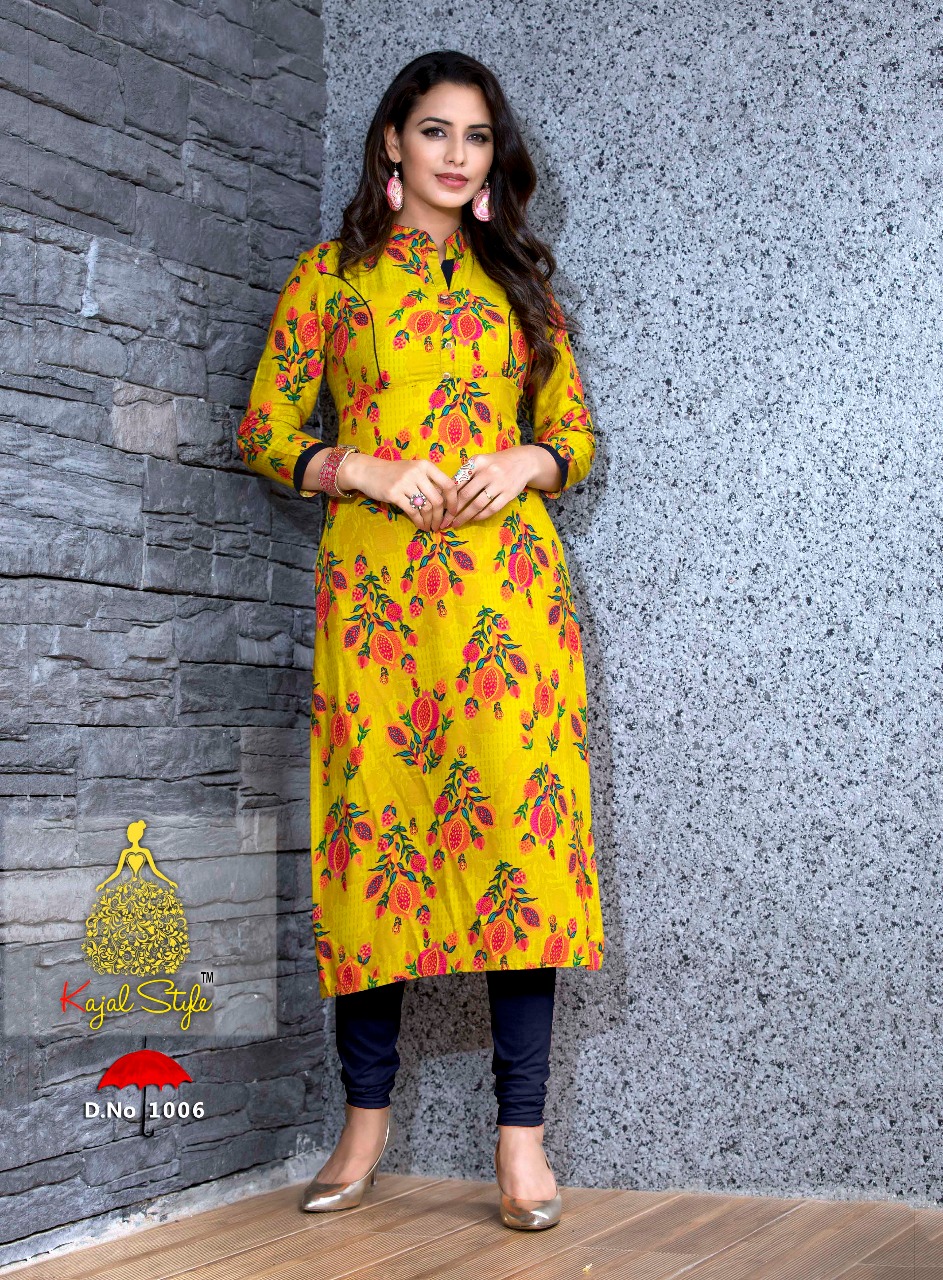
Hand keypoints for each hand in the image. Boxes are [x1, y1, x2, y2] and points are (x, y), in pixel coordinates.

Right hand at [341, 454, 460, 530]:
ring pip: (426, 508)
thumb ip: (429, 481)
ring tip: (431, 527)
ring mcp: (405, 482)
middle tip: (440, 525)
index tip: (453, 512)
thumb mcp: (414, 470)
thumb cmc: (394, 473)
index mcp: (425, 466)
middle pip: (438, 500)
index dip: (454, 501)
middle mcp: (417, 472)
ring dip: (431, 521)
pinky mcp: (394, 494)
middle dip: (442, 516)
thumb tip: (447, 502)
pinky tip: (421, 526)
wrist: (368, 471)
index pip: (448, 484)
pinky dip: (419, 522)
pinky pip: (413, 512)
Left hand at [442, 447, 539, 529]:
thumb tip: (444, 491)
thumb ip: (465, 473)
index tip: (439, 507)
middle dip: (453, 510)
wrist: (523, 461)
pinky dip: (481, 516)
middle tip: (444, 520)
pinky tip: (473, 519)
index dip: (447, 496)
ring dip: (465, 516)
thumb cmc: (495, 463)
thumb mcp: (480, 462)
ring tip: (456, 523)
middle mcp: (488, 472)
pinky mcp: (509, 494)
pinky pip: (492, 508)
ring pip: (478, 504)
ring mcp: (499, 483)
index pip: (458, 481)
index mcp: (477, 462)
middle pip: (466, 495)